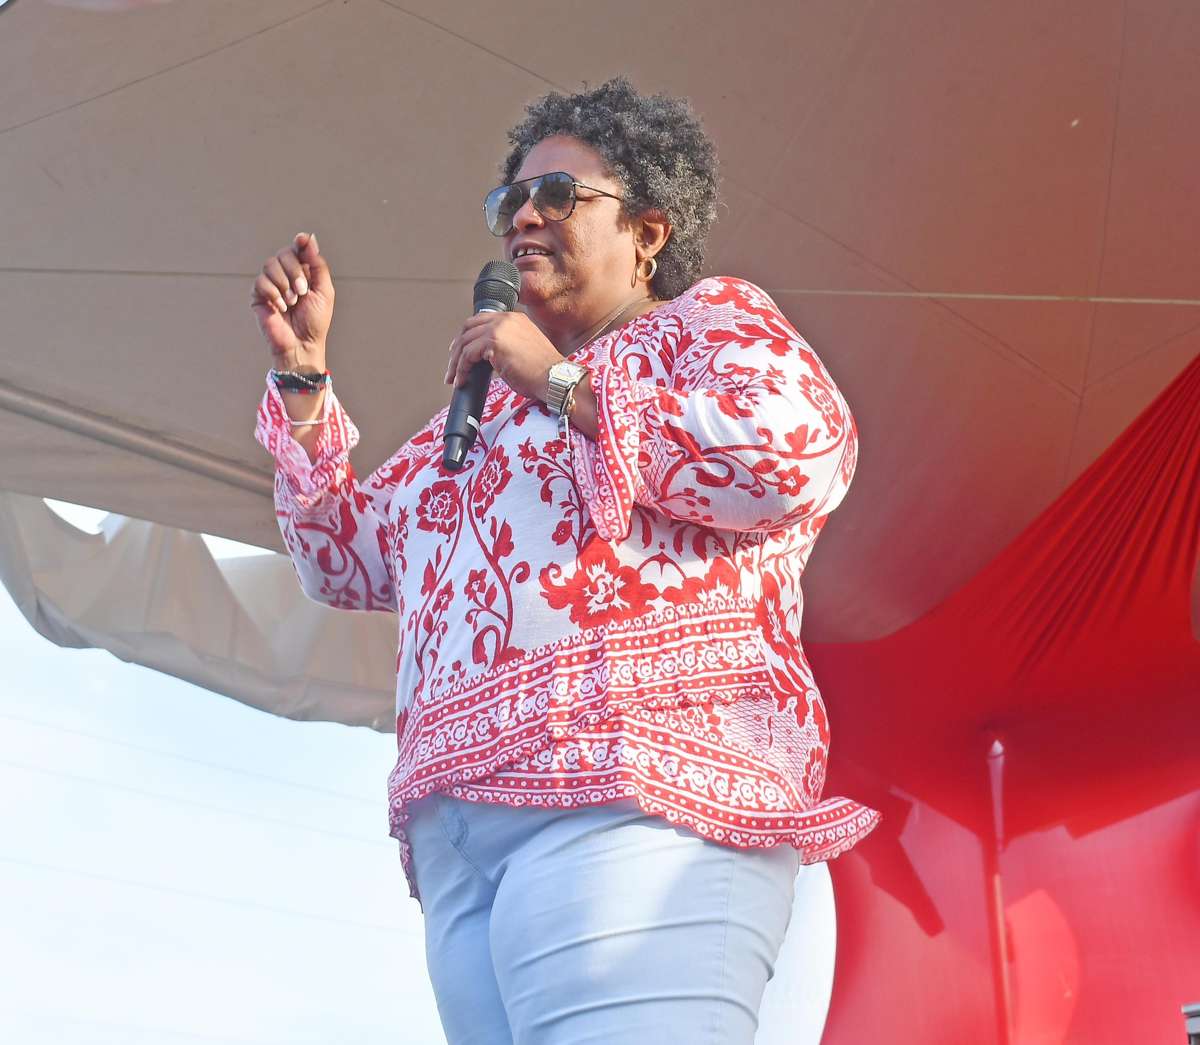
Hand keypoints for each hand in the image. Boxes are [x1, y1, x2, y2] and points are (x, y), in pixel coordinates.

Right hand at [250, 232, 334, 371]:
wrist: (302, 343)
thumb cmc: (315, 321)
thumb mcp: (324, 291)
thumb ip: (317, 265)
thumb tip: (309, 238)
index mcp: (303, 272)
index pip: (298, 249)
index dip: (300, 243)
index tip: (302, 240)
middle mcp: (286, 275)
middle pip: (283, 254)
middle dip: (294, 271)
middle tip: (302, 291)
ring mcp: (271, 284)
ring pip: (270, 264)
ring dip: (284, 284)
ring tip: (292, 302)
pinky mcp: (258, 295)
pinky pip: (261, 281)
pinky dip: (273, 294)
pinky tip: (281, 307)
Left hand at [446, 311, 562, 402]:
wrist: (554, 377)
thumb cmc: (544, 372)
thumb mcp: (524, 350)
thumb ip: (507, 346)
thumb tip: (488, 358)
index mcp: (514, 319)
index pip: (482, 320)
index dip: (468, 335)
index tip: (461, 350)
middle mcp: (505, 319)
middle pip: (469, 328)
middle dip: (457, 348)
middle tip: (453, 365)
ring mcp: (499, 328)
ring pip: (465, 342)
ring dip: (456, 362)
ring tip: (454, 378)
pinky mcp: (493, 342)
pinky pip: (467, 355)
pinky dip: (461, 369)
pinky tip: (462, 380)